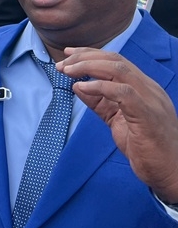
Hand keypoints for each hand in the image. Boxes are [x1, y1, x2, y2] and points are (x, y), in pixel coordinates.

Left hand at [58, 46, 177, 201]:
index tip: (68, 55)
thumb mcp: (117, 120)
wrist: (172, 173)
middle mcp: (149, 89)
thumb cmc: (147, 148)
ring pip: (119, 69)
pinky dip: (100, 86)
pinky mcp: (148, 115)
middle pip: (115, 60)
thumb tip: (77, 86)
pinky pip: (123, 93)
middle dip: (84, 57)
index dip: (90, 54)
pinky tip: (83, 88)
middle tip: (62, 64)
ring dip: (88, 67)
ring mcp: (151, 100)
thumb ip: (100, 103)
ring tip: (68, 72)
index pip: (116, 60)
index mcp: (144, 88)